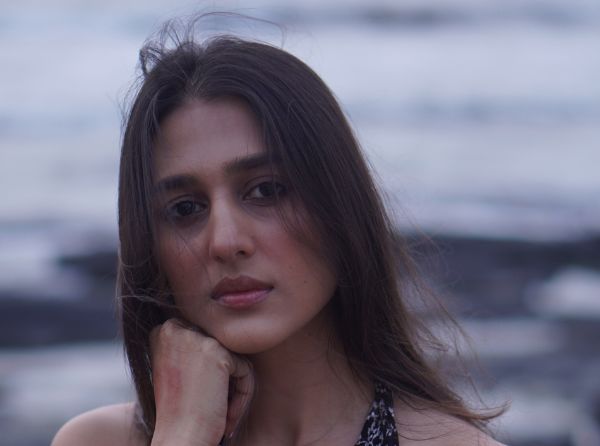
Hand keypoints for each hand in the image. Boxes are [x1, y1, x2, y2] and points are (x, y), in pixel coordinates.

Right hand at [149, 319, 253, 445]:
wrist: (180, 440)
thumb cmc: (180, 413)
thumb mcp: (177, 368)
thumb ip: (192, 344)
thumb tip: (221, 326)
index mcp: (162, 330)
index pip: (206, 340)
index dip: (206, 372)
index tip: (195, 394)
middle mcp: (173, 328)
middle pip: (221, 346)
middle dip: (222, 378)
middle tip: (207, 404)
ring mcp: (194, 337)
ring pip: (234, 358)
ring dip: (233, 388)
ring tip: (217, 410)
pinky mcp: (217, 352)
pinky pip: (245, 370)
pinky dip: (242, 395)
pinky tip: (224, 412)